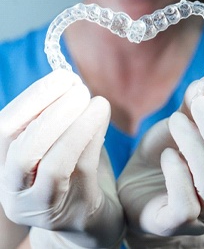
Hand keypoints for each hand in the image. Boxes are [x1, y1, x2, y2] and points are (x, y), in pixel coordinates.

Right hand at [0, 70, 123, 247]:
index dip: (33, 99)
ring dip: (76, 125)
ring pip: (52, 163)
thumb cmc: (73, 174)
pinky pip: (81, 171)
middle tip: (79, 88)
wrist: (89, 219)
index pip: (5, 130)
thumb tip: (73, 85)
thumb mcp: (60, 144)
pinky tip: (102, 116)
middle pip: (22, 149)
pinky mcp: (73, 212)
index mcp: (7, 167)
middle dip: (52, 112)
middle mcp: (16, 190)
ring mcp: (42, 206)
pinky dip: (92, 138)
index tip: (63, 77)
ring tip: (97, 101)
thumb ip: (59, 121)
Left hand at [118, 78, 203, 246]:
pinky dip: (177, 173)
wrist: (139, 185)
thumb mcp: (183, 125)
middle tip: (197, 104)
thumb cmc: (168, 154)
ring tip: (176, 122)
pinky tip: (167, 156)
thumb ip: (195, 106)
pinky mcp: (178, 224)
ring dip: (194, 146)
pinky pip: (186, 205)